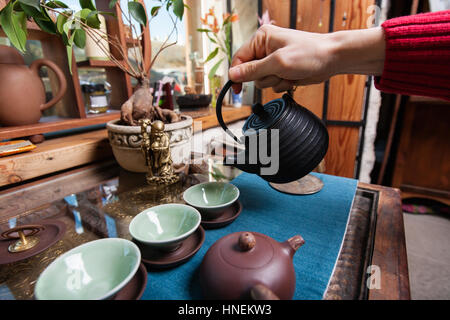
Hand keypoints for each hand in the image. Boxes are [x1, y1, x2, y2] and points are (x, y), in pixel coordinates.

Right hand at [229, 24, 384, 92]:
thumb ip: (253, 70)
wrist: (332, 59)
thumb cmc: (310, 53)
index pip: (239, 58)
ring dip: (275, 82)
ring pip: (262, 81)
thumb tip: (233, 75)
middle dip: (265, 77)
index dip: (237, 74)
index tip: (236, 89)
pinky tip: (293, 78)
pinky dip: (282, 85)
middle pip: (250, 73)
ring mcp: (274, 60)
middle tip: (279, 72)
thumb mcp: (277, 63)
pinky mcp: (282, 70)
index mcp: (261, 39)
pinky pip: (273, 85)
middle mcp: (266, 48)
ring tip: (288, 74)